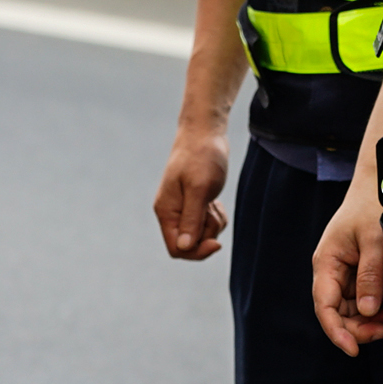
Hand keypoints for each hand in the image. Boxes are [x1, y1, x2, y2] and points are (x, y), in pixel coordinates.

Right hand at [152, 124, 231, 261]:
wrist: (206, 132)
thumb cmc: (202, 156)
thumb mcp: (199, 188)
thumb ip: (191, 219)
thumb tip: (183, 247)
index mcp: (167, 211)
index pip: (176, 248)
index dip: (196, 251)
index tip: (216, 243)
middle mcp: (171, 212)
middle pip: (190, 244)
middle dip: (207, 234)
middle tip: (214, 211)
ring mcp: (183, 207)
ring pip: (200, 234)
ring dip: (213, 224)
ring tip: (214, 201)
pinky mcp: (194, 202)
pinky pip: (206, 222)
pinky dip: (215, 216)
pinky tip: (215, 200)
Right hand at [311, 175, 382, 355]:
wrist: (378, 183)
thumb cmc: (373, 206)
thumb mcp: (375, 240)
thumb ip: (371, 275)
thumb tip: (367, 311)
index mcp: (326, 262)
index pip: (325, 306)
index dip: (337, 331)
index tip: (354, 350)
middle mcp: (330, 270)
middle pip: (336, 313)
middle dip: (357, 328)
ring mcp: (342, 272)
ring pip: (348, 309)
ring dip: (366, 321)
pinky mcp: (356, 271)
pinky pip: (359, 299)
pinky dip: (372, 309)